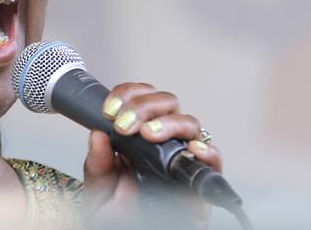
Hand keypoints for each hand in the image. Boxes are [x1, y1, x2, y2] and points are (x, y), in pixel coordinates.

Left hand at [81, 82, 222, 226]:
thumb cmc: (116, 214)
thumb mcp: (98, 188)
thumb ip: (97, 163)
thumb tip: (97, 135)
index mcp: (135, 137)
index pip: (139, 98)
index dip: (126, 95)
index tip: (109, 110)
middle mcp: (160, 143)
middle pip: (166, 103)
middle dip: (144, 105)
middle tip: (125, 123)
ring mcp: (181, 158)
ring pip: (189, 123)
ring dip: (169, 122)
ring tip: (149, 133)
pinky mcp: (199, 182)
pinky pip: (213, 159)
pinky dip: (206, 150)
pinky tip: (191, 149)